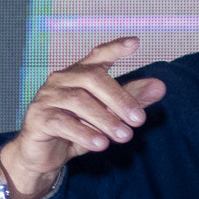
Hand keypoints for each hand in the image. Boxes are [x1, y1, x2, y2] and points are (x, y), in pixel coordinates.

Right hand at [0, 36, 165, 198]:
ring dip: (105, 119)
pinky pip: (62, 122)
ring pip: (78, 101)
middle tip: (139, 121)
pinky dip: (84, 133)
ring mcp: (47, 97)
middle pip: (92, 78)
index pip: (98, 54)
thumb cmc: (78, 128)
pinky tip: (101, 144)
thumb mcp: (108, 114)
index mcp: (80, 73)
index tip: (134, 43)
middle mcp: (62, 79)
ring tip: (124, 136)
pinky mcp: (38, 117)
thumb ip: (131, 99)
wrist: (44, 154)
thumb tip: (160, 86)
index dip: (115, 48)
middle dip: (119, 99)